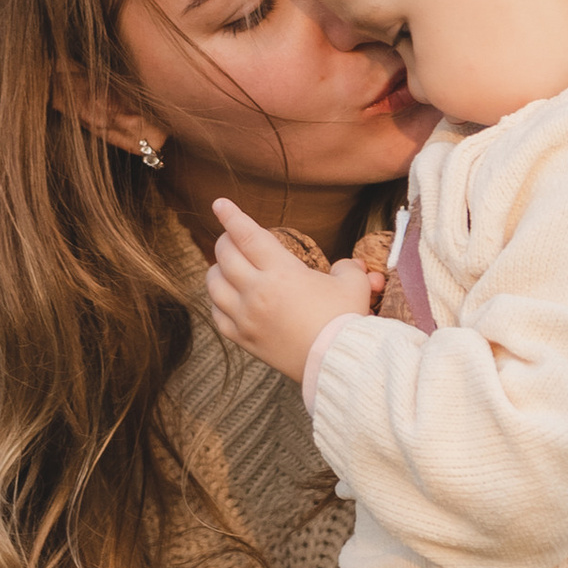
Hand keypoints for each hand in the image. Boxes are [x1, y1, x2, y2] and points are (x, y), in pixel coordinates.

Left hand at [205, 199, 373, 380]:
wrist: (338, 363)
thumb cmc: (346, 321)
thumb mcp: (352, 285)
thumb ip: (347, 268)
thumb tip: (347, 266)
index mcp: (281, 272)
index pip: (247, 235)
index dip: (231, 216)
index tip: (219, 204)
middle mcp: (257, 292)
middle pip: (225, 255)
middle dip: (226, 240)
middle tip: (233, 237)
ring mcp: (246, 317)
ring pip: (214, 284)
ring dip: (217, 269)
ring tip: (227, 266)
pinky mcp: (244, 339)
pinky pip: (218, 314)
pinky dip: (218, 301)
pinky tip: (226, 297)